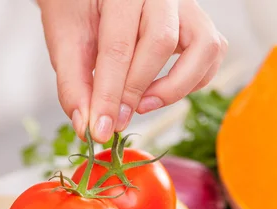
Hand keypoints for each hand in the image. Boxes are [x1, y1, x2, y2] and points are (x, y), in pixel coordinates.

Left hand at [38, 0, 227, 142]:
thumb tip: (87, 125)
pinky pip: (211, 54)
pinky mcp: (196, 23)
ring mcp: (185, 6)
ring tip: (142, 104)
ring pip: (204, 47)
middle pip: (162, 43)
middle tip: (116, 120)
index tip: (100, 128)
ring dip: (176, 87)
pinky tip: (158, 92)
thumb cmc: (77, 9)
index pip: (118, 45)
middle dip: (136, 90)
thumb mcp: (64, 41)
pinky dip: (191, 81)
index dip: (109, 94)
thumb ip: (73, 84)